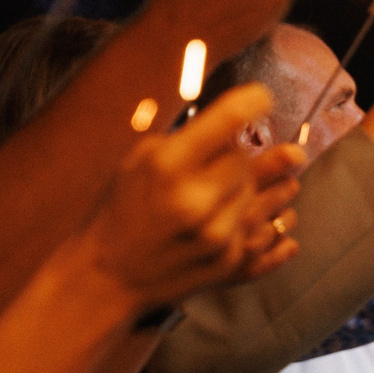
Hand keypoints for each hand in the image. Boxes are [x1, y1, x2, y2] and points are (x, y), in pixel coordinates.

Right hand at [81, 85, 304, 309]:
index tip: (263, 96)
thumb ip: (185, 138)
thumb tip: (237, 116)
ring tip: (230, 187)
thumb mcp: (138, 162)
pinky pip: (264, 224)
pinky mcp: (230, 260)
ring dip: (246, 187)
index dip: (252, 102)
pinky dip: (256, 215)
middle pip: (245, 159)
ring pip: (257, 191)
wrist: (109, 276)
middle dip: (234, 158)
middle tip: (218, 163)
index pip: (227, 121)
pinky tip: (245, 210)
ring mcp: (215, 234)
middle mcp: (193, 200)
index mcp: (166, 166)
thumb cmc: (123, 210)